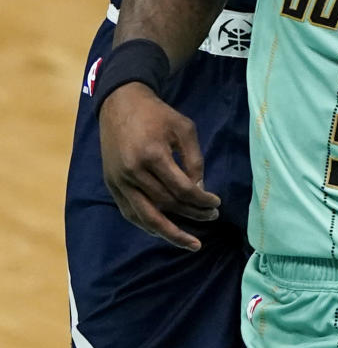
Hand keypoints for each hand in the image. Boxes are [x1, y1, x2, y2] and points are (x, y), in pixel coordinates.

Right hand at [99, 82, 220, 251]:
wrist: (120, 104)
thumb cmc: (157, 114)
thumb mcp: (184, 128)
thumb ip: (194, 159)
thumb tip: (200, 189)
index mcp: (152, 155)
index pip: (181, 189)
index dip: (201, 200)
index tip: (216, 203)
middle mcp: (132, 172)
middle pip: (166, 204)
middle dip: (192, 214)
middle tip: (212, 217)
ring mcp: (119, 181)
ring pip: (146, 216)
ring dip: (170, 232)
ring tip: (191, 243)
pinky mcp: (111, 185)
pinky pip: (130, 213)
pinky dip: (147, 225)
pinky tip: (164, 232)